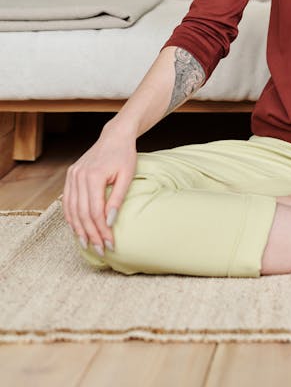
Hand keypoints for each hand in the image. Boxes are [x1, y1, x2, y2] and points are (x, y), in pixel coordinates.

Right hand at [62, 126, 136, 255]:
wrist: (115, 136)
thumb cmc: (124, 155)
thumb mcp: (127, 176)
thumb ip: (118, 199)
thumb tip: (109, 222)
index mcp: (94, 175)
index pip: (95, 211)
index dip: (102, 230)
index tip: (110, 244)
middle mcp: (79, 176)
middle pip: (82, 213)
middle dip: (91, 234)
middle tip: (100, 250)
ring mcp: (72, 175)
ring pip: (72, 209)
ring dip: (79, 229)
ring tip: (87, 244)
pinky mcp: (70, 175)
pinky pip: (67, 201)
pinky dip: (71, 217)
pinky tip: (77, 229)